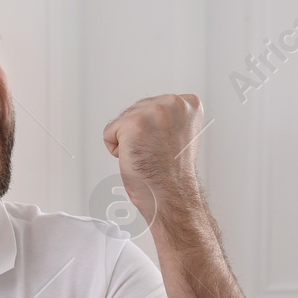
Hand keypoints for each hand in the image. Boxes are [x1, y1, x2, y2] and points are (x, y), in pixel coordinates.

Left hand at [101, 94, 204, 234]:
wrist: (171, 194)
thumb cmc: (172, 173)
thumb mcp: (178, 133)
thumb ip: (167, 117)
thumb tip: (148, 115)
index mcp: (188, 104)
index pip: (153, 105)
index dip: (153, 130)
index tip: (165, 146)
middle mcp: (174, 102)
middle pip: (135, 111)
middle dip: (139, 135)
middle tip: (155, 153)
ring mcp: (154, 111)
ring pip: (122, 121)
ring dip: (128, 142)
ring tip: (147, 155)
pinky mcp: (133, 123)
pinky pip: (109, 132)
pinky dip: (116, 149)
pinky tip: (135, 158)